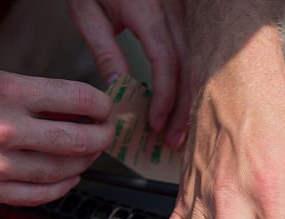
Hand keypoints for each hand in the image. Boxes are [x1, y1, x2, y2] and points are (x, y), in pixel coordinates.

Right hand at [0, 59, 112, 205]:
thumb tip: (75, 110)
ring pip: (62, 171)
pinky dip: (61, 188)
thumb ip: (33, 95)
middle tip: (105, 133)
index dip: (101, 106)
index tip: (105, 108)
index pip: (77, 100)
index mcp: (6, 93)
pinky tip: (67, 178)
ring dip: (83, 164)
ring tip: (86, 154)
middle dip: (101, 137)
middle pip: (77, 140)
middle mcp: (3, 130)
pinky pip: (39, 196)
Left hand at [67, 0, 189, 147]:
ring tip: (178, 130)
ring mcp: (183, 12)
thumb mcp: (88, 13)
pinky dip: (190, 82)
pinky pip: (195, 53)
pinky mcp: (185, 15)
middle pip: (188, 67)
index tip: (154, 124)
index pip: (166, 61)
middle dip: (182, 108)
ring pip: (197, 63)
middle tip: (172, 141)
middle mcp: (172, 10)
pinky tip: (184, 104)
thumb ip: (105, 51)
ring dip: (189, 100)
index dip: (164, 97)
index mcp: (148, 10)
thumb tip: (120, 91)